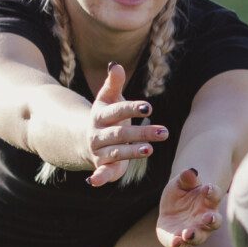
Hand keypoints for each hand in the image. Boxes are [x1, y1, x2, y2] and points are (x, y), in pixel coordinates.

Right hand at [86, 62, 163, 185]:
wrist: (83, 138)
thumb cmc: (105, 115)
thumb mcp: (107, 98)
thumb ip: (113, 83)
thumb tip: (115, 64)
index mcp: (101, 115)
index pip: (118, 111)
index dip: (133, 108)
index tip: (150, 107)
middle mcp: (99, 133)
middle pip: (121, 133)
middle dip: (142, 132)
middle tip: (164, 131)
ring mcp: (100, 150)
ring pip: (116, 151)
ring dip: (132, 151)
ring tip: (150, 149)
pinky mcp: (103, 165)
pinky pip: (101, 172)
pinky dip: (100, 177)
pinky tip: (97, 182)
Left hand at [156, 165, 223, 246]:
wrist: (173, 210)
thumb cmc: (182, 193)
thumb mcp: (181, 183)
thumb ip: (186, 179)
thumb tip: (190, 171)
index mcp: (209, 200)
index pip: (215, 195)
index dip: (213, 192)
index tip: (207, 187)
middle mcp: (206, 218)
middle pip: (214, 221)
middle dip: (211, 220)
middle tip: (207, 218)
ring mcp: (196, 231)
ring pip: (200, 236)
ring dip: (195, 236)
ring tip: (187, 234)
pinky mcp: (182, 241)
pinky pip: (183, 244)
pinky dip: (179, 244)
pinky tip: (174, 242)